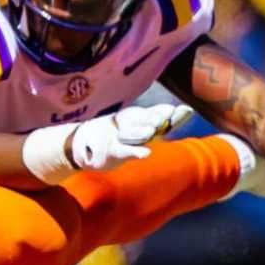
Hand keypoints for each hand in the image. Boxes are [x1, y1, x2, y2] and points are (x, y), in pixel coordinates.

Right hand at [71, 102, 190, 167]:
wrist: (77, 143)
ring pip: (132, 134)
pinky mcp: (110, 152)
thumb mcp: (130, 126)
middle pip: (143, 120)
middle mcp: (126, 125)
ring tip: (154, 130)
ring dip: (142, 132)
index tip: (186, 111)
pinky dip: (134, 152)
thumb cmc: (109, 134)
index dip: (168, 113)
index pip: (154, 114)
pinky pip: (123, 151)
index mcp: (133, 118)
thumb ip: (151, 121)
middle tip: (169, 115)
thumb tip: (176, 112)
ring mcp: (117, 138)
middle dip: (155, 117)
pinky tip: (146, 154)